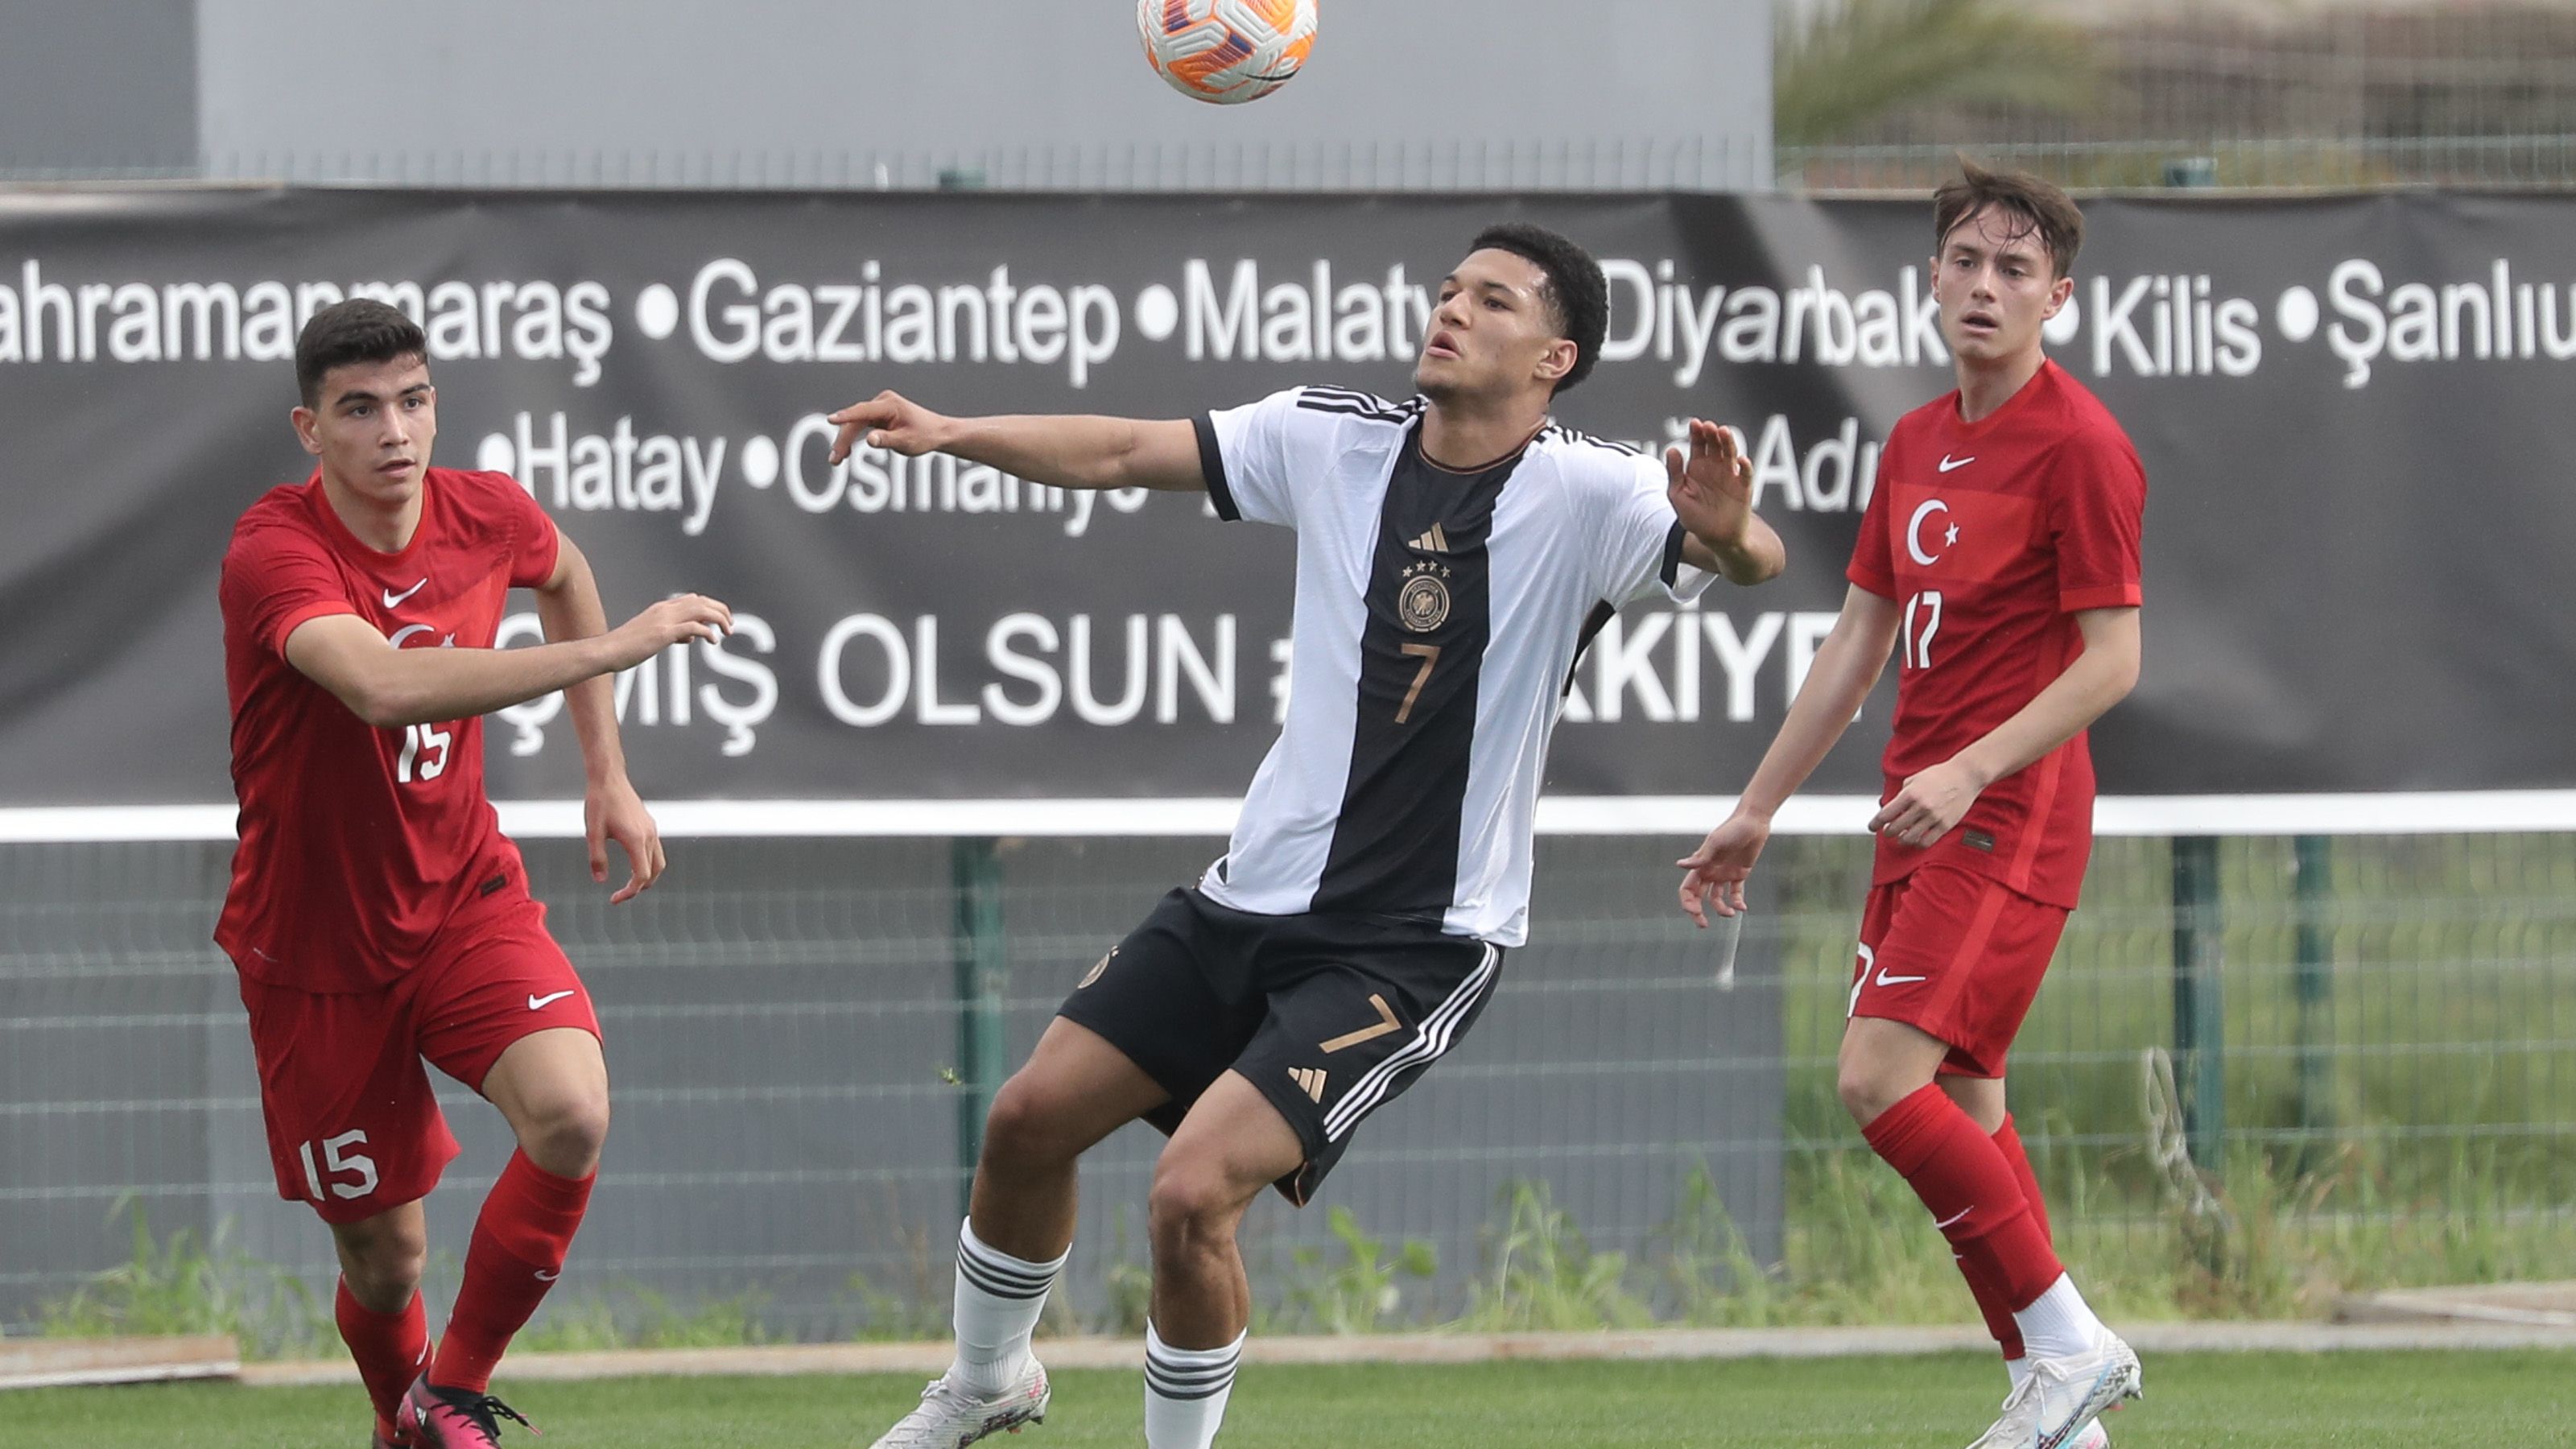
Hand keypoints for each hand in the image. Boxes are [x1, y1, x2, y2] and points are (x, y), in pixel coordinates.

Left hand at [586, 775, 665, 903]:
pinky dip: (648, 862)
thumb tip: (600, 881)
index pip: (642, 876)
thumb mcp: (593, 832)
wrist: (609, 778)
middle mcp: (648, 836)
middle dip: (640, 887)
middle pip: (655, 872)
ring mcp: (651, 830)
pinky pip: (656, 850)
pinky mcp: (650, 825)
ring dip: (647, 876)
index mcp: (636, 840)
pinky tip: (633, 862)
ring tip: (630, 882)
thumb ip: (597, 858)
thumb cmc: (599, 803)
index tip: (614, 899)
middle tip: (622, 894)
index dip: (630, 891)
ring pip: (659, 861)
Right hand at [605, 594, 731, 670]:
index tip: (720, 620)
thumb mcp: (652, 637)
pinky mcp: (663, 633)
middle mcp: (664, 610)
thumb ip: (672, 634)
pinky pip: (693, 627)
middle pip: (701, 601)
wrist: (606, 651)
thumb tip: (690, 638)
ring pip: (701, 609)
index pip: (693, 599)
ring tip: (727, 631)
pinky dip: (707, 632)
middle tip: (730, 625)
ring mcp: (664, 620)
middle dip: (720, 610)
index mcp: (661, 609)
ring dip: (719, 618)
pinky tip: (713, 641)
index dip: (710, 607)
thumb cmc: (626, 647)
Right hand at [828, 390, 953, 464]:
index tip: (831, 420)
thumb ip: (887, 440)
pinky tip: (846, 452)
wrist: (937, 432)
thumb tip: (869, 439)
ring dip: (846, 440)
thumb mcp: (906, 442)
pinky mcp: (878, 415)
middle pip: (856, 420)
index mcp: (890, 405)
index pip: (863, 411)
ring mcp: (879, 407)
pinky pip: (861, 425)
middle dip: (844, 439)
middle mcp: (882, 402)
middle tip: (834, 459)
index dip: (846, 417)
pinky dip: (854, 438)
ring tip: (836, 459)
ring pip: (856, 423)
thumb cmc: (924, 436)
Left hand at [1665, 419, 1751, 549]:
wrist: (1714, 539)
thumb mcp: (1678, 496)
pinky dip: (1745, 467)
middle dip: (1712, 434)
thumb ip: (1674, 474)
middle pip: (1715, 445)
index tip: (1695, 423)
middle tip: (1709, 426)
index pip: (1698, 444)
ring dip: (1728, 442)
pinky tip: (1741, 461)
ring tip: (1724, 432)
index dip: (1696, 433)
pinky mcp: (1743, 488)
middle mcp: (1715, 468)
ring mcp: (1730, 476)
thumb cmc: (1695, 518)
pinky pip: (1746, 475)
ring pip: (1731, 454)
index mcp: (1698, 467)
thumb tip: (1671, 449)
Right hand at [1676, 812, 1769, 927]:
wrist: (1753, 822)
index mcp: (1701, 866)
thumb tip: (1680, 865)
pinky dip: (1738, 902)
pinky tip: (1742, 907)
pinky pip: (1736, 893)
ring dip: (1721, 909)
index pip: (1687, 889)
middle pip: (1698, 897)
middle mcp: (1710, 872)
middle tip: (1703, 925)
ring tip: (1731, 913)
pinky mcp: (1739, 874)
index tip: (1694, 912)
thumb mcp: (1715, 842)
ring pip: (1717, 899)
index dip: (1687, 902)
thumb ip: (1700, 857)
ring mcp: (1724, 874)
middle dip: (1698, 913)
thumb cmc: (1732, 828)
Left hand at [1868, 758, 1986, 848]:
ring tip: (1901, 837)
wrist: (1965, 776)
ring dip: (1901, 840)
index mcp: (1910, 794)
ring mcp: (1933, 817)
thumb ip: (1902, 793)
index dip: (1876, 823)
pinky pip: (1927, 841)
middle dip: (1888, 831)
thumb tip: (1891, 806)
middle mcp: (1920, 806)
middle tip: (1888, 831)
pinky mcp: (1945, 825)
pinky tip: (1916, 840)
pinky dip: (1918, 843)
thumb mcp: (1915, 778)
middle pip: (1895, 828)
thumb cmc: (1940, 775)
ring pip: (1909, 838)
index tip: (1872, 827)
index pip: (1886, 814)